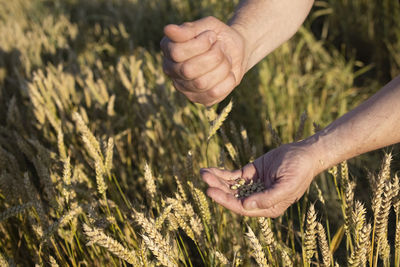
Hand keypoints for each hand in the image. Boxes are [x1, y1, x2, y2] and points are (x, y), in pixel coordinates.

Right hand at [160, 16, 247, 105]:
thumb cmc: (217, 36)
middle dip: (212, 56)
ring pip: (202, 83)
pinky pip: (215, 93)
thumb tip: (168, 30)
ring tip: (225, 59)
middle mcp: (172, 71)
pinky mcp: (201, 99)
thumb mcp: (206, 25)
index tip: (212, 36)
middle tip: (220, 48)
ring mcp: (184, 88)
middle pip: (187, 70)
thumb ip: (188, 29)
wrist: (236, 50)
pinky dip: (228, 80)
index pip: (176, 53)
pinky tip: (228, 72)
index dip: (199, 44)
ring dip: (222, 67)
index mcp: (168, 50)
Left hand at [201, 141, 318, 216]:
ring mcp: (253, 186)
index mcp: (268, 207)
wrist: (304, 153)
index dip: (226, 201)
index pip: (242, 208)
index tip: (211, 192)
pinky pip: (232, 176)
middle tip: (205, 180)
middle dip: (218, 189)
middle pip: (233, 197)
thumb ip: (268, 197)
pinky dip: (221, 174)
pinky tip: (209, 170)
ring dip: (216, 181)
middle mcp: (258, 199)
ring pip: (230, 187)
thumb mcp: (287, 185)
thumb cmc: (299, 170)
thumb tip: (246, 206)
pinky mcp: (250, 173)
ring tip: (203, 173)